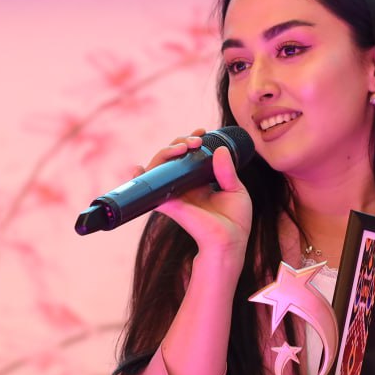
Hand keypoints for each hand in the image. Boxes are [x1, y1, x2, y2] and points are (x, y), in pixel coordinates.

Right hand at [140, 129, 251, 265]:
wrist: (230, 241)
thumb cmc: (234, 221)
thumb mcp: (235, 190)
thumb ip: (227, 170)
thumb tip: (220, 150)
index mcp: (198, 181)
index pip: (187, 157)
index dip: (190, 141)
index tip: (202, 133)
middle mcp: (184, 186)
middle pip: (172, 157)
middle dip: (179, 142)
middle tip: (197, 140)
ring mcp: (175, 193)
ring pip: (160, 166)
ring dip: (166, 151)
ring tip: (182, 147)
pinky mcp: (169, 203)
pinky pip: (150, 189)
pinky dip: (141, 177)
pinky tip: (139, 168)